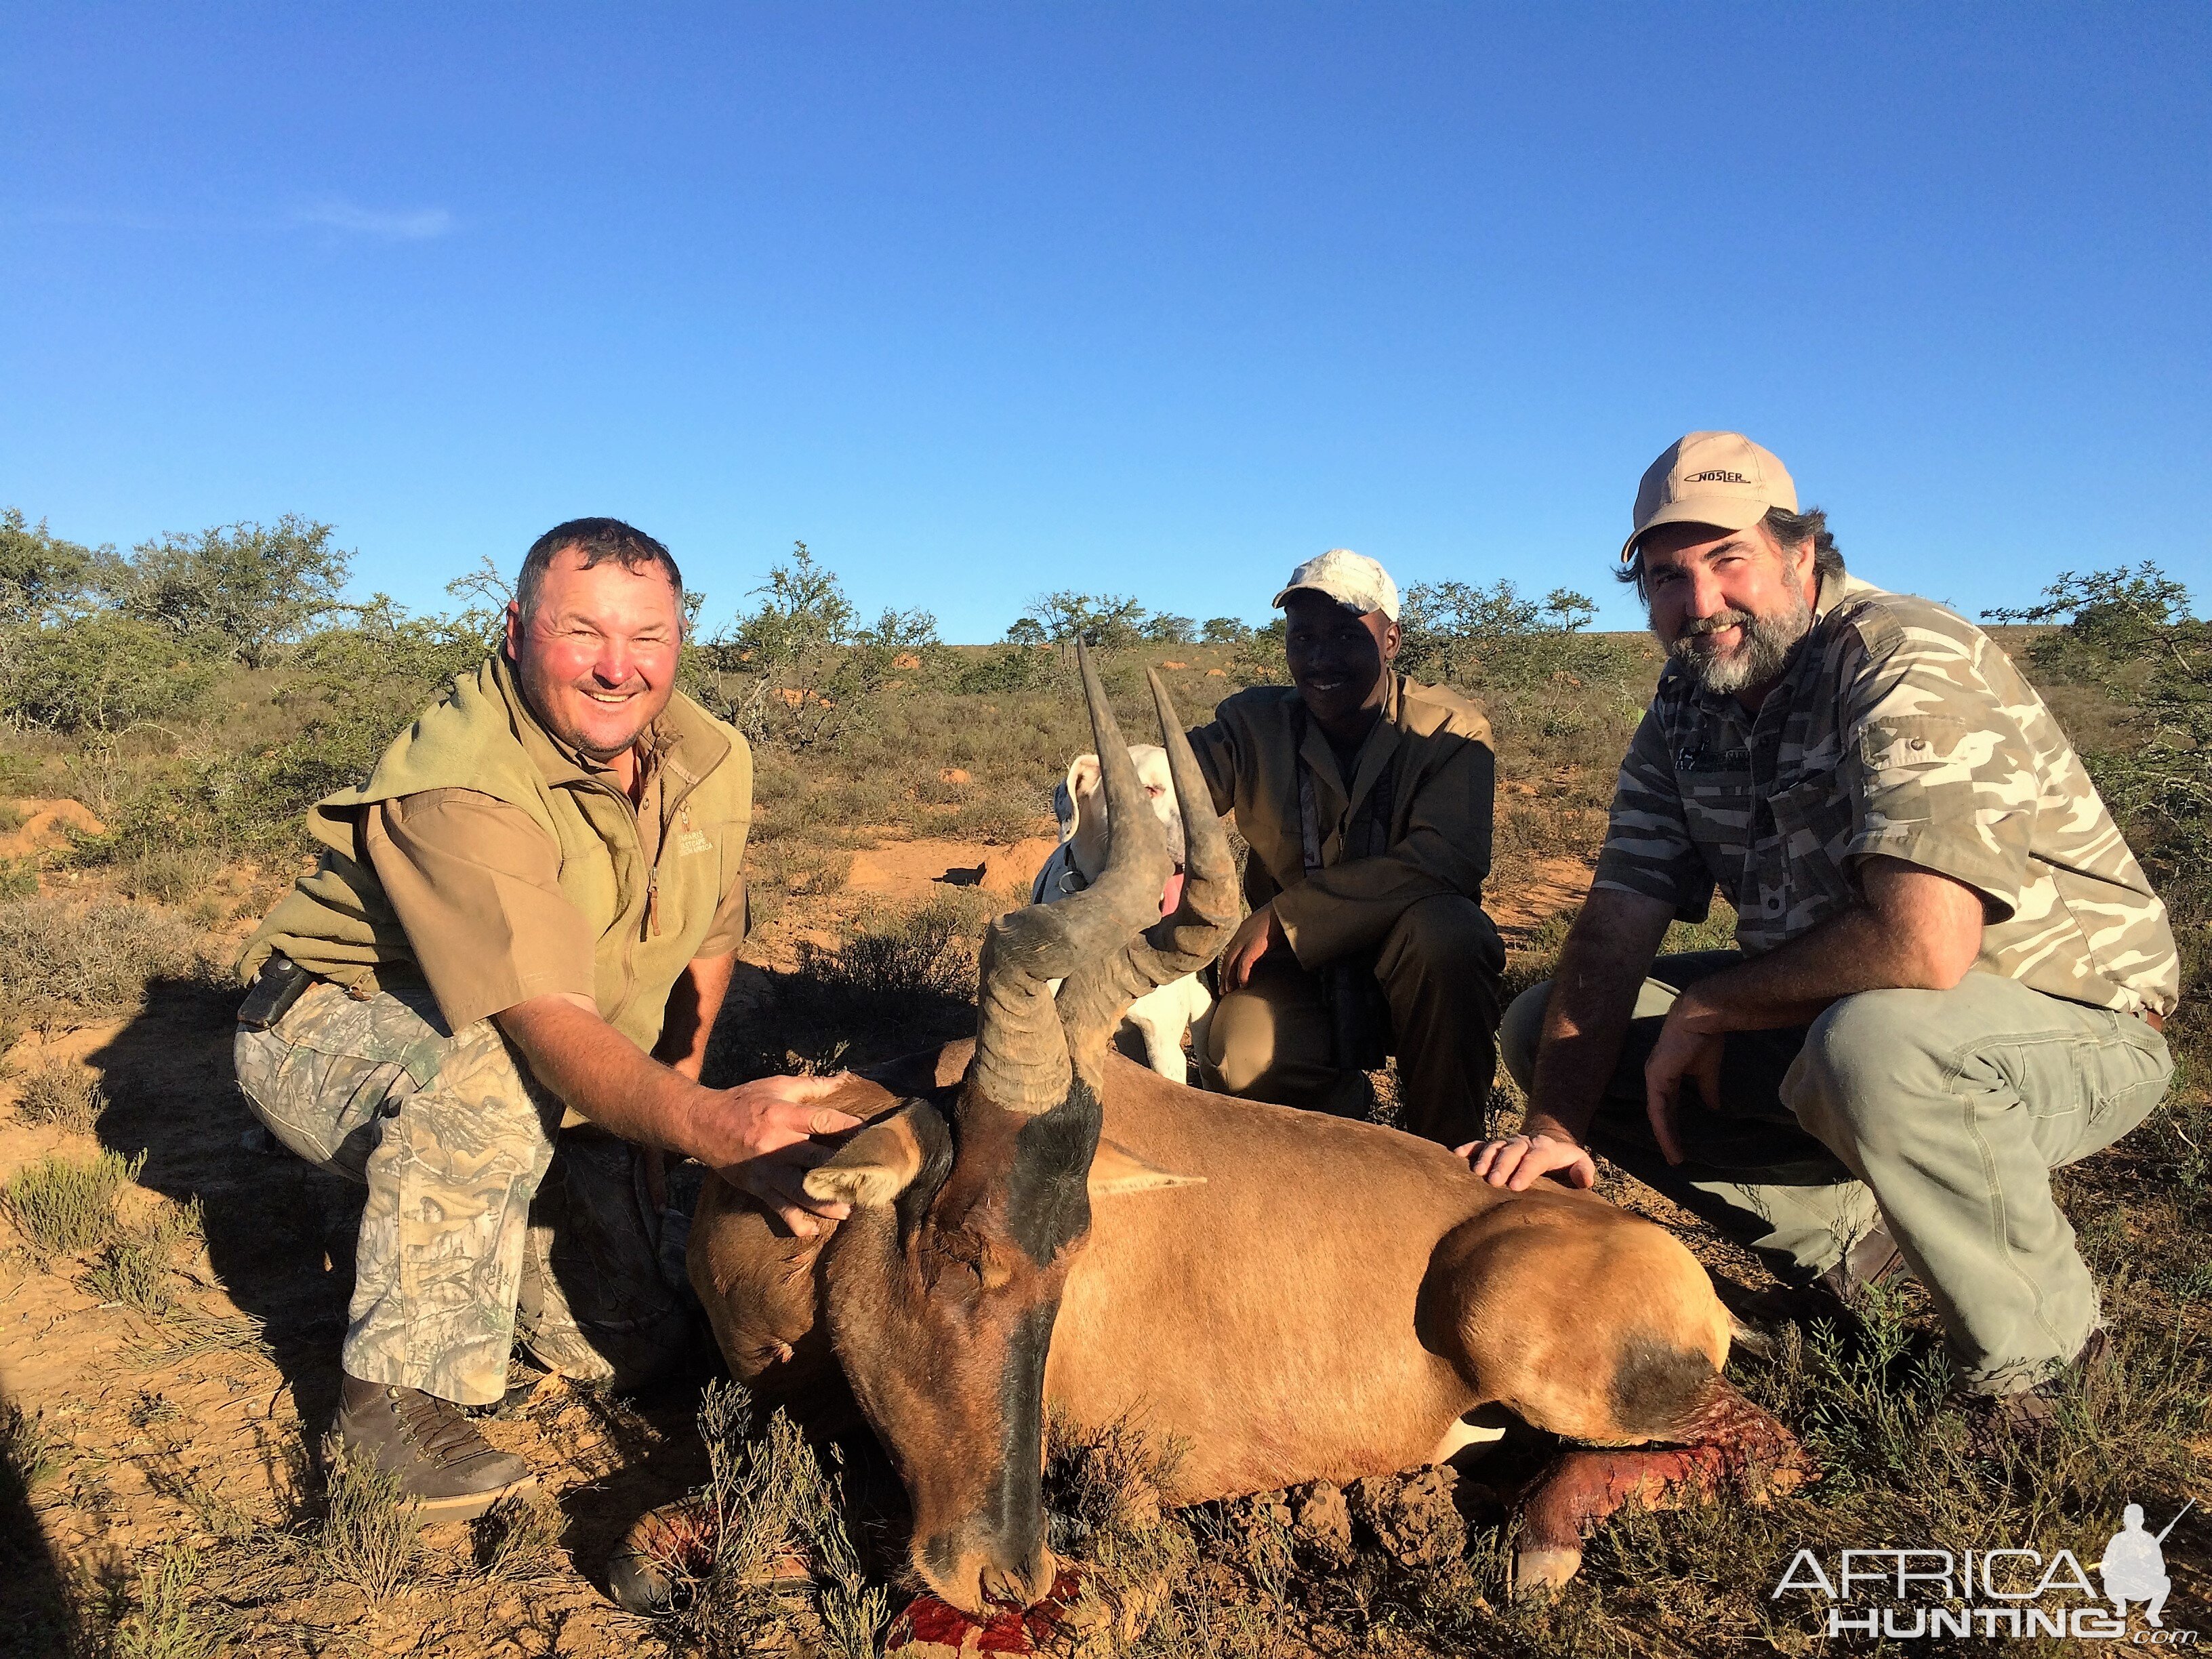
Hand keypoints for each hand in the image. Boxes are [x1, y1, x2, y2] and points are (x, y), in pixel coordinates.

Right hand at [700, 1073, 864, 1236]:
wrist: (701, 1123)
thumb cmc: (743, 1101)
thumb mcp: (776, 1085)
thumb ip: (812, 1085)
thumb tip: (844, 1078)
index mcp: (782, 1115)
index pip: (823, 1121)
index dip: (848, 1127)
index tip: (869, 1134)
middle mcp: (776, 1145)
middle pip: (815, 1161)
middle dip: (842, 1171)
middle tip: (867, 1179)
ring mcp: (765, 1169)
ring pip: (800, 1191)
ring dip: (825, 1203)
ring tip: (847, 1210)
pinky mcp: (756, 1186)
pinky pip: (778, 1207)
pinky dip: (795, 1221)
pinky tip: (812, 1230)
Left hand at [1220, 902, 1285, 990]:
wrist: (1284, 910)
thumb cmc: (1277, 918)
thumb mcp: (1262, 929)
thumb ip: (1256, 940)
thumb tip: (1258, 953)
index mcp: (1240, 932)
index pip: (1229, 953)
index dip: (1226, 967)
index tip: (1225, 979)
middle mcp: (1238, 936)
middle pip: (1227, 960)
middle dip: (1224, 976)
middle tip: (1222, 991)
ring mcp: (1244, 941)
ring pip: (1231, 964)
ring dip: (1229, 979)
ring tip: (1229, 992)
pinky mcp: (1253, 946)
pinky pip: (1244, 965)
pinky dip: (1242, 976)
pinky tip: (1244, 985)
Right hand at [1456, 1126, 1596, 1189]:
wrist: (1549, 1143)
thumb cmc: (1564, 1163)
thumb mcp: (1580, 1163)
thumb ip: (1584, 1170)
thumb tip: (1585, 1181)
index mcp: (1547, 1149)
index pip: (1536, 1157)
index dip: (1525, 1170)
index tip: (1515, 1187)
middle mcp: (1525, 1142)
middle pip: (1512, 1150)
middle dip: (1502, 1165)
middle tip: (1493, 1182)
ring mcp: (1508, 1143)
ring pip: (1495, 1145)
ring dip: (1484, 1158)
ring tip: (1476, 1173)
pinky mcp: (1495, 1146)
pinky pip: (1480, 1144)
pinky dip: (1468, 1148)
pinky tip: (1456, 1156)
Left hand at [1643, 1003, 1724, 1166]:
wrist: (1701, 1019)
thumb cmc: (1704, 1039)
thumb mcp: (1707, 1072)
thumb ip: (1706, 1090)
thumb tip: (1713, 1108)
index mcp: (1666, 1076)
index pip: (1668, 1107)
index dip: (1673, 1125)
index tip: (1681, 1144)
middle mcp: (1656, 1079)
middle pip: (1659, 1114)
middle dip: (1667, 1136)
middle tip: (1675, 1158)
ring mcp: (1653, 1079)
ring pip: (1657, 1115)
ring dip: (1665, 1137)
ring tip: (1674, 1157)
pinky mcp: (1656, 1078)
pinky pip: (1658, 1109)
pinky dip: (1663, 1127)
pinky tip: (1669, 1142)